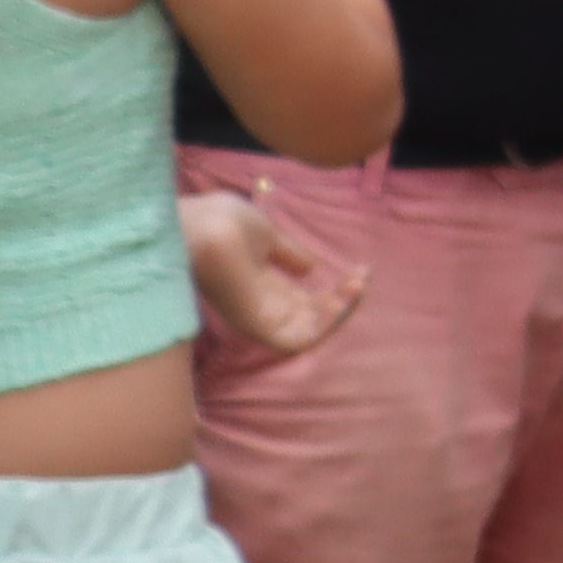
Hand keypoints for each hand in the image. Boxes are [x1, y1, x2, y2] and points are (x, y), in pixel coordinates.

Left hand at [182, 184, 364, 356]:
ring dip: (340, 313)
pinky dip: (328, 323)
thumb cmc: (221, 222)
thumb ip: (288, 254)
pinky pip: (299, 340)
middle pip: (312, 320)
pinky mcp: (258, 326)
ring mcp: (259, 318)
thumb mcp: (267, 235)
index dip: (337, 290)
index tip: (361, 269)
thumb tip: (313, 268)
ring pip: (309, 334)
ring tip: (356, 286)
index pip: (306, 303)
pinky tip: (343, 297)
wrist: (200, 223)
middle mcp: (262, 307)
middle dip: (344, 301)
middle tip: (361, 277)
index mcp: (263, 288)